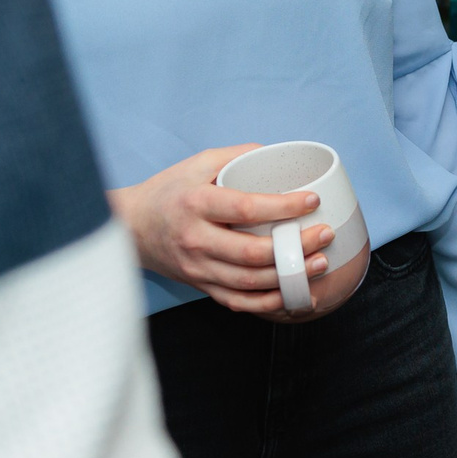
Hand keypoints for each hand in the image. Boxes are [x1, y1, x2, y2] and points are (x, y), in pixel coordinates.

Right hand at [109, 146, 335, 319]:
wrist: (131, 227)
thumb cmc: (169, 191)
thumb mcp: (198, 163)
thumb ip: (237, 156)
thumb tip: (277, 155)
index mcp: (196, 204)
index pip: (245, 209)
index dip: (283, 206)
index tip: (312, 200)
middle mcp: (196, 240)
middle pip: (252, 252)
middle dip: (295, 246)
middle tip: (325, 234)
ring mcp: (198, 268)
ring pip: (249, 282)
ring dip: (289, 276)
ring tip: (318, 263)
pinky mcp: (201, 286)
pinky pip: (238, 301)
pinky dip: (269, 302)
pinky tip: (294, 294)